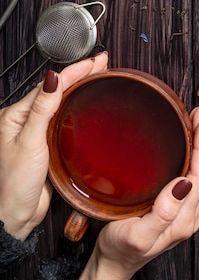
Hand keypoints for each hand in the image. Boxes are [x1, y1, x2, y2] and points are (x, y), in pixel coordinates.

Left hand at [0, 51, 108, 240]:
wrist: (17, 216)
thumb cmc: (14, 185)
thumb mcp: (30, 142)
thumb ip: (42, 109)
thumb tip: (53, 79)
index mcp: (15, 116)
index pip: (49, 86)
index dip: (73, 72)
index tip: (93, 63)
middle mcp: (25, 122)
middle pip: (56, 91)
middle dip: (79, 75)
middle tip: (101, 63)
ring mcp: (37, 134)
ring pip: (61, 104)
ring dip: (79, 88)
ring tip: (97, 75)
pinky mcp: (48, 147)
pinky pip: (64, 121)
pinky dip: (77, 107)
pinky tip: (86, 104)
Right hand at [73, 104, 198, 279]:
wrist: (111, 266)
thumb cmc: (120, 251)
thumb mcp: (138, 235)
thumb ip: (163, 212)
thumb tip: (183, 182)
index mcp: (184, 219)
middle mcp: (189, 214)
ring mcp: (183, 211)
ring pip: (198, 172)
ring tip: (197, 122)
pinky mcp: (175, 208)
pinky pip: (189, 176)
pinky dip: (191, 156)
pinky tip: (187, 144)